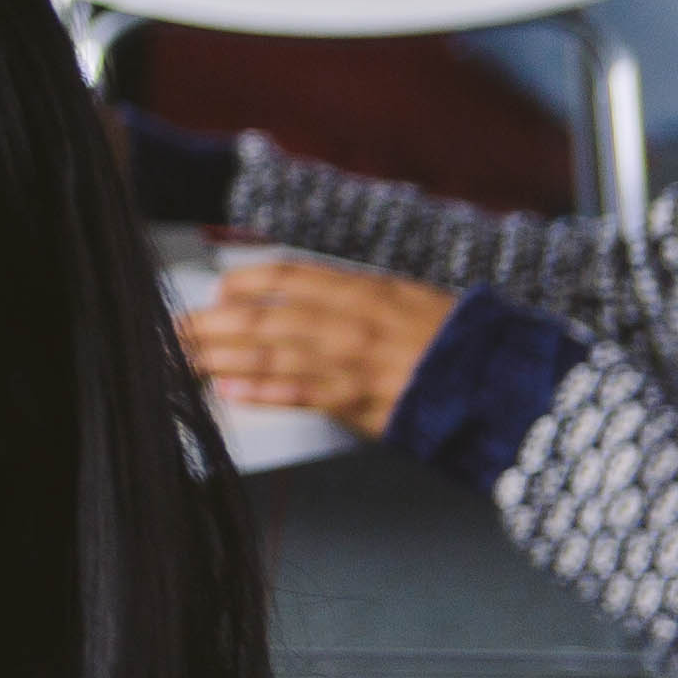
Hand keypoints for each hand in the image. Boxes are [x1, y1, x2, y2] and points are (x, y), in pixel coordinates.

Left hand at [178, 259, 457, 436]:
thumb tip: (306, 297)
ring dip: (216, 357)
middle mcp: (352, 321)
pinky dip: (259, 391)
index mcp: (366, 289)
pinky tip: (226, 390)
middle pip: (262, 317)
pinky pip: (297, 394)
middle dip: (210, 324)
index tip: (217, 289)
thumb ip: (358, 295)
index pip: (290, 273)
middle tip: (171, 330)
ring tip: (179, 359)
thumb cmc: (460, 342)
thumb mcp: (411, 299)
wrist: (506, 386)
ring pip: (268, 355)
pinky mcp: (356, 403)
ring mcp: (351, 363)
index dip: (245, 280)